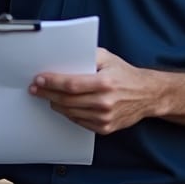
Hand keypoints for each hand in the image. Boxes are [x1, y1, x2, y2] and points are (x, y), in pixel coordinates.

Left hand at [29, 47, 153, 134]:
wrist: (147, 95)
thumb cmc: (125, 74)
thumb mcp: (108, 58)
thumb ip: (87, 55)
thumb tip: (64, 57)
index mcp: (105, 83)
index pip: (71, 85)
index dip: (52, 83)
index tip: (39, 80)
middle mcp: (105, 102)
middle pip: (67, 100)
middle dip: (47, 93)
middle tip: (36, 89)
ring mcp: (104, 117)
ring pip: (70, 112)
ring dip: (55, 104)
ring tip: (47, 96)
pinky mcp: (105, 128)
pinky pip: (79, 121)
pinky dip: (68, 113)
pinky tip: (63, 105)